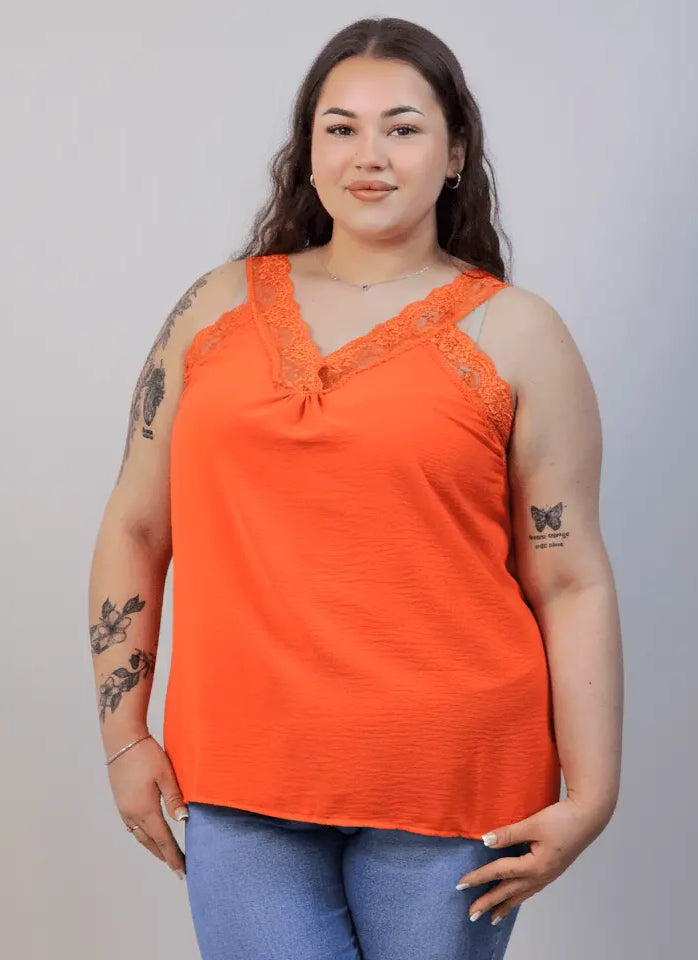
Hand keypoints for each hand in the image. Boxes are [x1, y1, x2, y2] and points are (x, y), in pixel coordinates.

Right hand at [107, 733, 188, 877]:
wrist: (122, 740)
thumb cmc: (146, 753)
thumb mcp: (165, 774)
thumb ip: (174, 798)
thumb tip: (184, 820)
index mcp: (145, 809)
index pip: (163, 840)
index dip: (173, 856)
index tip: (182, 871)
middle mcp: (132, 814)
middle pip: (150, 842)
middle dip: (164, 856)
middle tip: (177, 869)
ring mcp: (124, 809)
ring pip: (140, 836)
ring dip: (153, 848)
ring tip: (165, 856)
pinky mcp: (121, 802)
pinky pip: (132, 827)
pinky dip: (143, 836)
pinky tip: (149, 835)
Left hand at [456, 796, 610, 924]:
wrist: (589, 818)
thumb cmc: (563, 819)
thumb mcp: (533, 824)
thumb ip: (508, 834)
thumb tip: (485, 840)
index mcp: (534, 865)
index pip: (499, 872)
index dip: (478, 877)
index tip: (460, 884)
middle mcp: (540, 875)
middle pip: (509, 892)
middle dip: (489, 903)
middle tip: (471, 915)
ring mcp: (547, 875)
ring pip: (521, 895)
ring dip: (505, 906)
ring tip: (492, 917)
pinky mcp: (551, 870)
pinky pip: (531, 890)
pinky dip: (519, 897)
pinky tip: (515, 898)